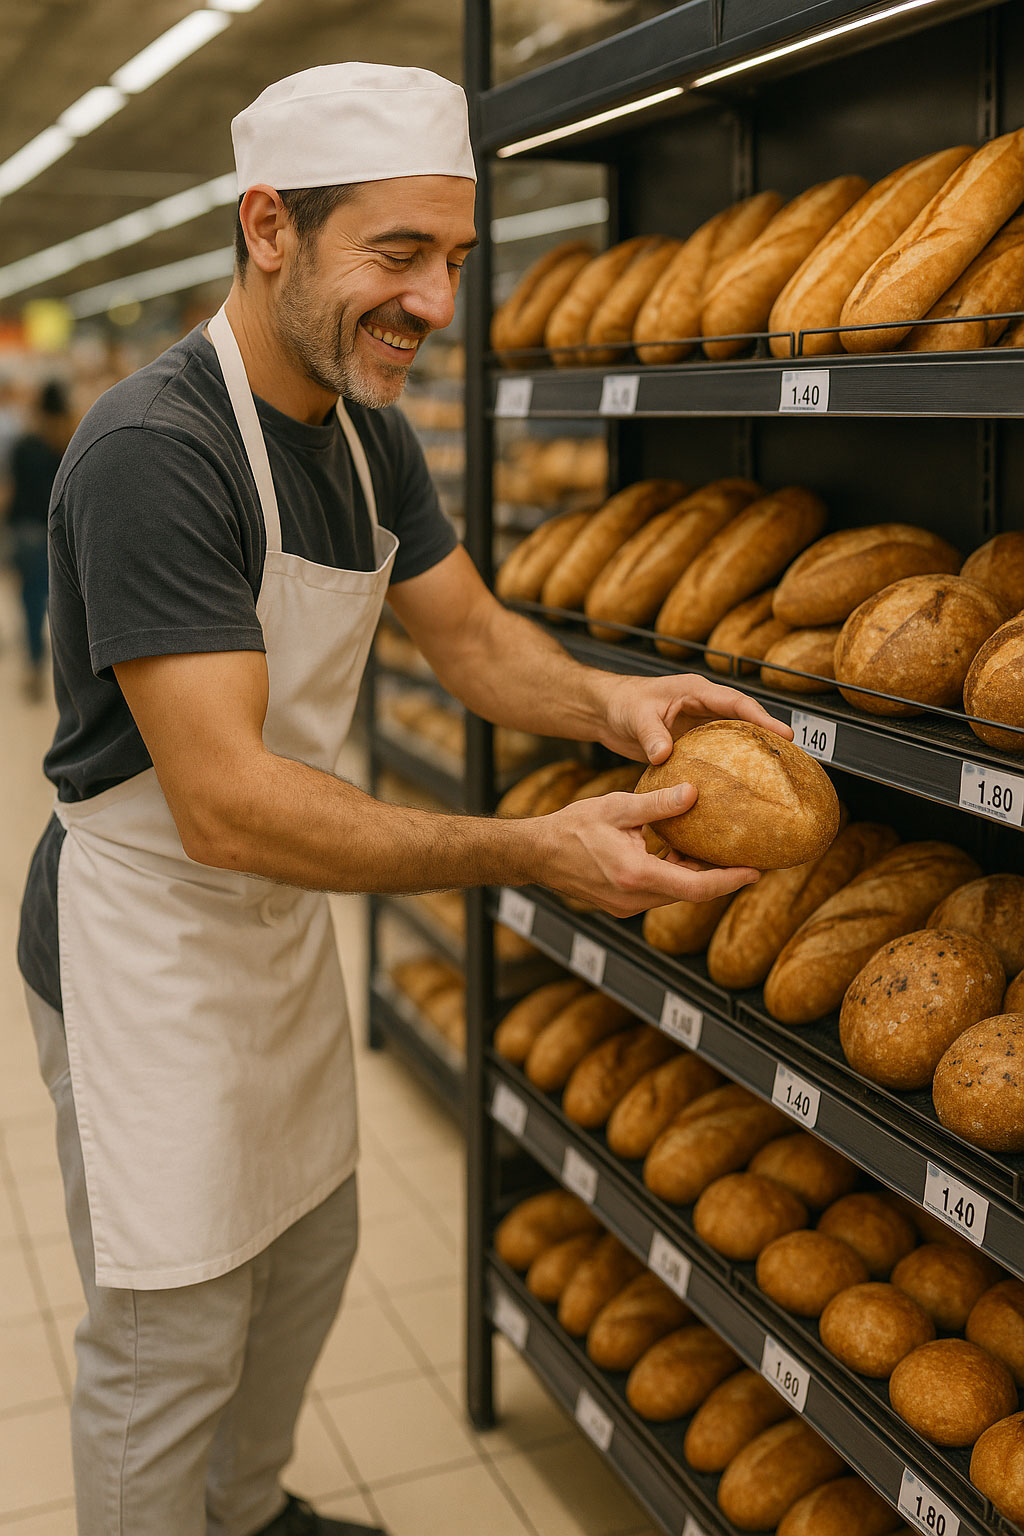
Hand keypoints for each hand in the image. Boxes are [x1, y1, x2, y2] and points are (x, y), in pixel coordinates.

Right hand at [523, 784, 759, 918]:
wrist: (537, 852)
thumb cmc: (572, 828)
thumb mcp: (618, 807)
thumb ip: (657, 803)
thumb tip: (693, 793)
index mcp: (636, 875)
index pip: (696, 887)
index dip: (729, 881)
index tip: (754, 872)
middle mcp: (634, 897)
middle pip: (690, 893)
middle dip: (717, 876)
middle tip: (743, 857)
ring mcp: (626, 905)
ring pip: (673, 893)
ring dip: (693, 875)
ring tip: (713, 851)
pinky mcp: (620, 904)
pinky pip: (657, 892)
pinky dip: (673, 875)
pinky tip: (678, 853)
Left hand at [599, 671, 793, 764]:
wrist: (605, 711)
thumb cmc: (621, 703)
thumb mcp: (636, 716)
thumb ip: (652, 735)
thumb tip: (665, 755)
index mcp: (696, 691)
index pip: (736, 702)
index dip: (762, 717)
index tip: (783, 734)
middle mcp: (703, 706)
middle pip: (744, 719)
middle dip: (768, 735)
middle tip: (791, 757)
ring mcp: (698, 724)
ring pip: (733, 736)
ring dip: (752, 751)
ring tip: (775, 774)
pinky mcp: (690, 742)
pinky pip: (716, 753)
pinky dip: (729, 765)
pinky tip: (738, 785)